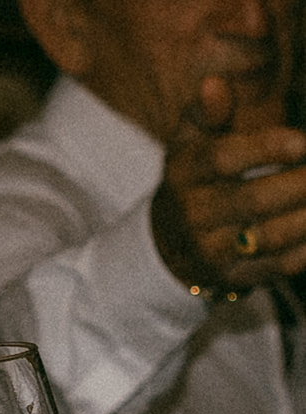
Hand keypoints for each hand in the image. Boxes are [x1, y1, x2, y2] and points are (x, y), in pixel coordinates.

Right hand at [152, 76, 305, 292]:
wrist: (170, 247)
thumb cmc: (194, 179)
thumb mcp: (189, 142)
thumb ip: (207, 113)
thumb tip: (215, 85)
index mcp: (184, 175)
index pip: (224, 159)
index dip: (267, 148)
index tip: (304, 142)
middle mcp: (195, 217)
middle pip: (253, 200)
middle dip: (301, 184)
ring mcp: (214, 253)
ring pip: (272, 236)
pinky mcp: (234, 278)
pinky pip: (281, 265)